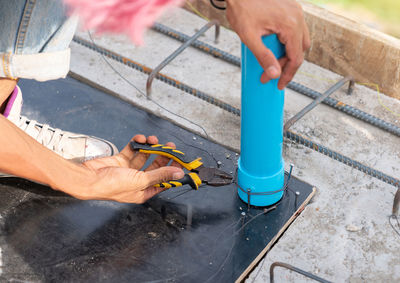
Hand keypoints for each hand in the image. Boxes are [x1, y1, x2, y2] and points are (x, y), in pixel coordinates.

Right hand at [66, 135, 183, 202]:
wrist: (88, 178)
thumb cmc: (111, 186)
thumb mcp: (140, 180)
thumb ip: (160, 175)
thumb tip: (178, 173)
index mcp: (143, 191)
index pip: (163, 181)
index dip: (172, 171)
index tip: (180, 161)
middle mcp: (137, 182)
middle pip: (155, 167)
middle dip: (163, 156)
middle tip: (170, 146)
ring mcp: (129, 171)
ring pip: (144, 156)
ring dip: (150, 147)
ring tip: (152, 139)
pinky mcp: (121, 161)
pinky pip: (133, 150)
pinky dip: (137, 143)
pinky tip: (140, 138)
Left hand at [226, 0, 309, 88]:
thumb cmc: (241, 8)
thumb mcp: (250, 37)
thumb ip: (263, 57)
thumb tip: (274, 74)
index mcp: (290, 25)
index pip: (296, 57)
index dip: (288, 74)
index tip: (279, 84)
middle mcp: (298, 16)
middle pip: (300, 50)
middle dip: (287, 64)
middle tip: (270, 73)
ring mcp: (296, 11)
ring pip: (300, 39)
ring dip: (288, 52)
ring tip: (272, 60)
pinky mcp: (291, 8)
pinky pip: (295, 29)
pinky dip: (288, 41)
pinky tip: (274, 46)